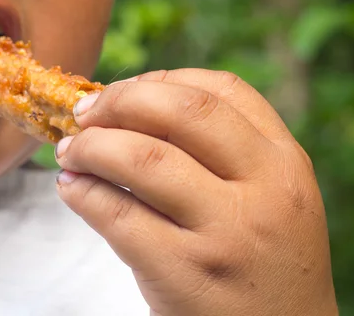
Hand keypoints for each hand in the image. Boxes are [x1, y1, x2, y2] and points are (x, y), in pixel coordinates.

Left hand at [54, 69, 337, 315]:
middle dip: (120, 101)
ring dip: (91, 146)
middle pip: (181, 110)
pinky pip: (117, 216)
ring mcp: (226, 233)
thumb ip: (224, 153)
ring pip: (142, 158)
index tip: (124, 91)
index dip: (161, 80)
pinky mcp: (185, 274)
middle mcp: (264, 190)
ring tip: (70, 151)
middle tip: (85, 112)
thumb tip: (130, 109)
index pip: (222, 90)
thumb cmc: (263, 262)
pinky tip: (71, 189)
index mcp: (284, 163)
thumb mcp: (269, 198)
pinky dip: (82, 193)